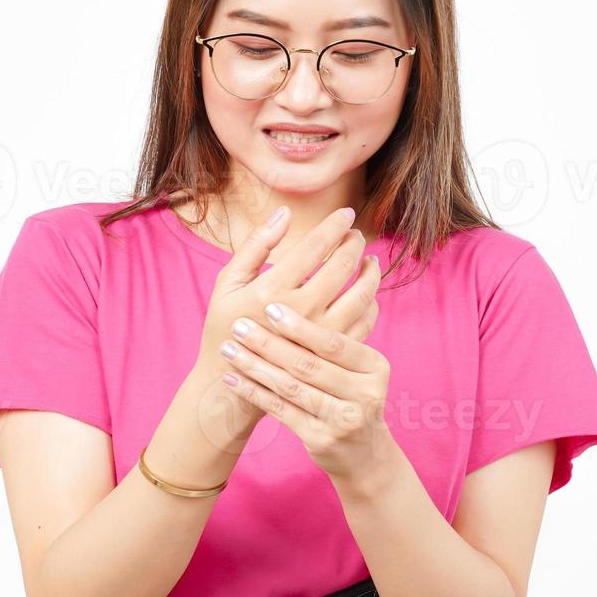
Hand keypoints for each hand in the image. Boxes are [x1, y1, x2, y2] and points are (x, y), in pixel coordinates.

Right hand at [191, 205, 381, 443]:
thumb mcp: (227, 283)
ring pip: (361, 294)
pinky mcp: (333, 355)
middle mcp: (301, 313)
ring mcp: (321, 337)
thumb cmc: (226, 326)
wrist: (230, 383)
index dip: (335, 225)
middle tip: (356, 235)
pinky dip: (370, 302)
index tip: (346, 213)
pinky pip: (365, 322)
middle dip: (354, 243)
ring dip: (370, 272)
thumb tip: (285, 212)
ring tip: (369, 260)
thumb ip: (256, 245)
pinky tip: (365, 292)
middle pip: (343, 266)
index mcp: (272, 291)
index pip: (315, 246)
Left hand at [216, 299, 394, 486]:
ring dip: (255, 366)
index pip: (332, 343)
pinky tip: (232, 378)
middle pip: (308, 365)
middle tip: (239, 325)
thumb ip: (340, 334)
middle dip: (269, 343)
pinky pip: (281, 411)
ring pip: (291, 387)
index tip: (270, 307)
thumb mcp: (360, 367)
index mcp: (375, 367)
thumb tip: (312, 280)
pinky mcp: (321, 440)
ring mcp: (343, 420)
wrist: (364, 453)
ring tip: (229, 348)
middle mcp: (364, 394)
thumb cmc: (352, 395)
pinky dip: (254, 392)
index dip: (300, 326)